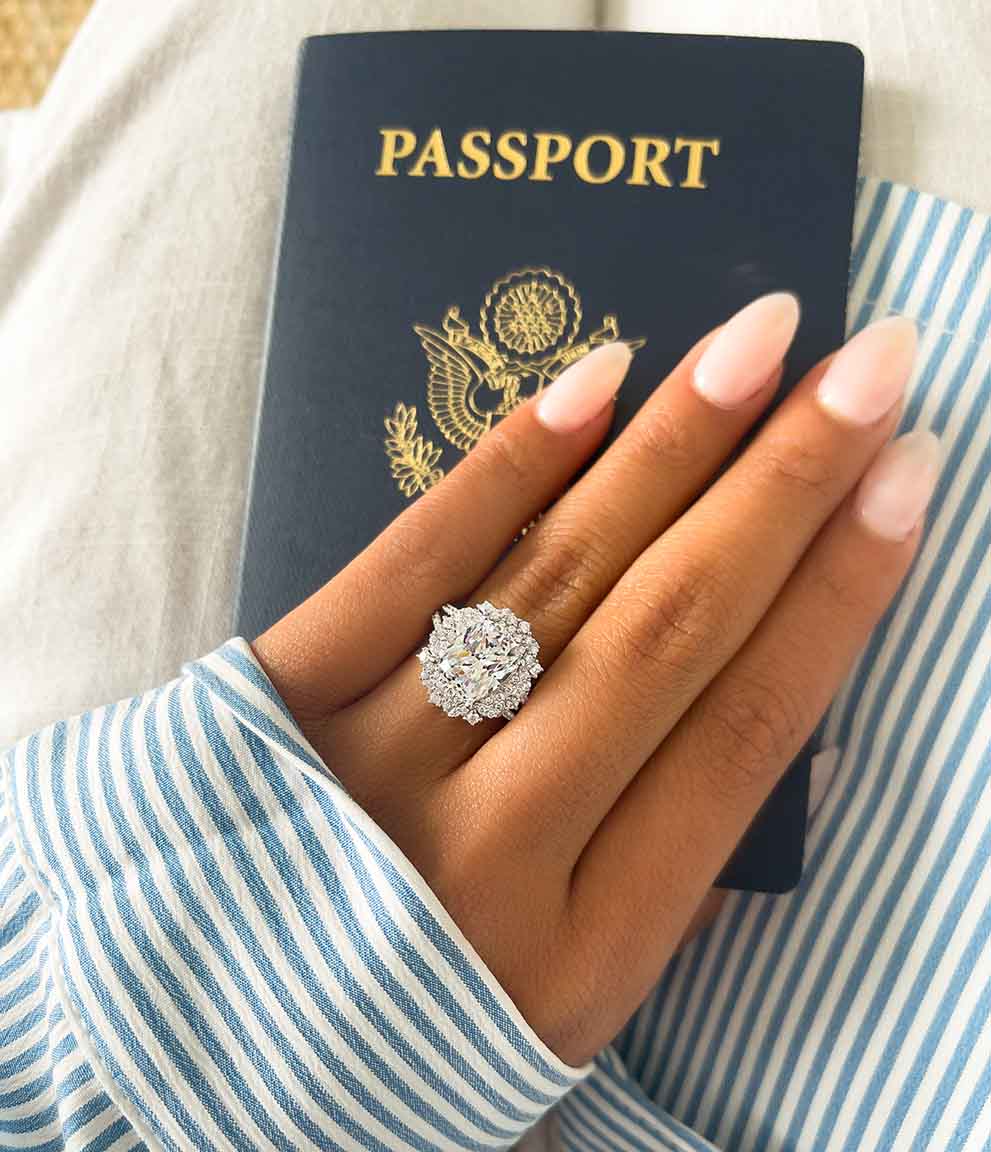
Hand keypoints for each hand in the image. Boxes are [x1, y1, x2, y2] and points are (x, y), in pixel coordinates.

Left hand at [252, 293, 937, 1065]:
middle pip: (666, 634)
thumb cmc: (414, 1016)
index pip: (743, 735)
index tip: (908, 480)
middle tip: (873, 365)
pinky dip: (504, 469)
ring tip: (758, 344)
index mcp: (582, 953)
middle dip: (784, 488)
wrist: (195, 1049)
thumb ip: (671, 869)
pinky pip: (405, 567)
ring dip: (668, 451)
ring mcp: (371, 771)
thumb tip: (792, 717)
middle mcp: (486, 858)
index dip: (838, 595)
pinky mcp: (275, 705)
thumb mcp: (564, 998)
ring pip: (551, 583)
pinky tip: (594, 384)